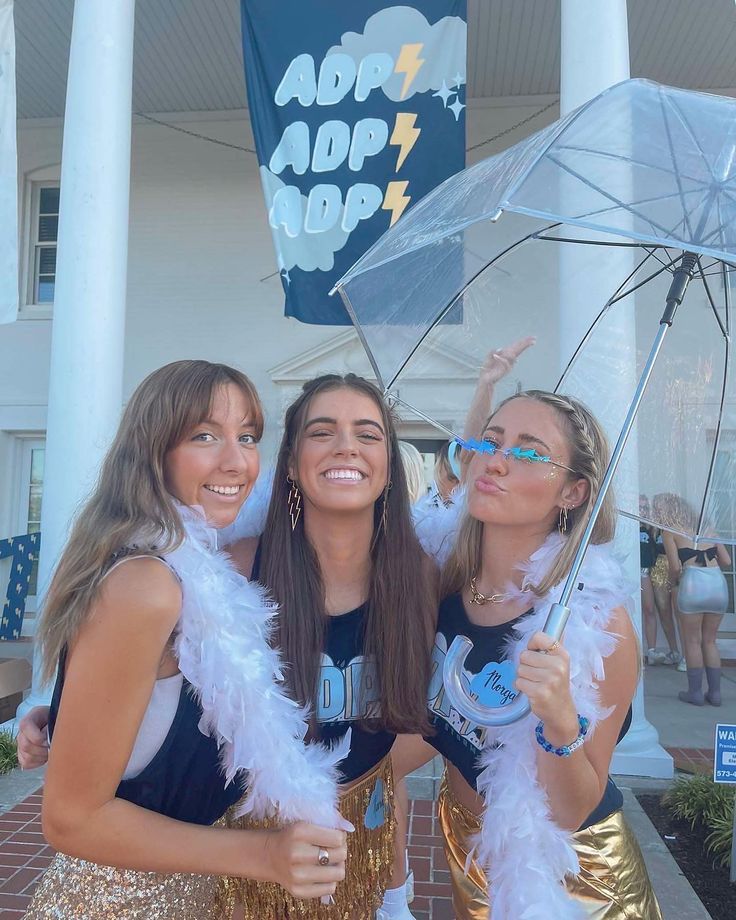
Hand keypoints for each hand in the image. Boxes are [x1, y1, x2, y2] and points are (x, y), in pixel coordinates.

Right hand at [17, 706, 49, 769]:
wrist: (54, 724)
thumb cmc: (55, 719)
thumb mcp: (56, 715)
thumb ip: (54, 724)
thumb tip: (53, 739)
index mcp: (29, 719)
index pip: (25, 726)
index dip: (37, 736)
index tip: (48, 740)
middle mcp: (22, 733)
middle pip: (26, 745)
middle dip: (42, 750)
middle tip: (53, 748)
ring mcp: (20, 745)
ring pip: (27, 757)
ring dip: (42, 757)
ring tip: (51, 752)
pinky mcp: (22, 756)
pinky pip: (27, 764)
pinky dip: (38, 762)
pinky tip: (46, 756)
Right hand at [262, 821, 347, 899]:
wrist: (270, 856)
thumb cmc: (293, 837)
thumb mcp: (306, 822)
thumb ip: (329, 822)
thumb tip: (349, 826)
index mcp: (300, 831)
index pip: (338, 838)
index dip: (340, 836)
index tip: (334, 836)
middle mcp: (297, 853)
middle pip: (340, 854)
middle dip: (340, 850)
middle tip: (333, 848)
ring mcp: (297, 875)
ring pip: (338, 873)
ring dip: (337, 866)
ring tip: (330, 861)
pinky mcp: (299, 891)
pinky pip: (330, 888)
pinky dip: (330, 880)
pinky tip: (322, 873)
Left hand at [479, 336, 535, 384]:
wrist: (486, 379)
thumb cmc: (488, 368)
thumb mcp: (488, 357)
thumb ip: (492, 352)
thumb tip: (500, 349)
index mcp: (506, 354)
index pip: (517, 346)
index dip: (524, 342)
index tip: (533, 338)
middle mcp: (509, 359)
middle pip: (518, 350)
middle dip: (525, 344)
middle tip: (533, 340)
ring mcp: (508, 365)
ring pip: (513, 356)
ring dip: (514, 350)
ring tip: (519, 346)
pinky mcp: (505, 370)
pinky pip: (504, 363)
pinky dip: (500, 359)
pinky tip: (495, 356)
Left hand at [515, 632, 577, 746]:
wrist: (561, 712)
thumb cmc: (557, 685)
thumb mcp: (559, 663)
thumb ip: (552, 646)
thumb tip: (550, 626)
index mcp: (562, 655)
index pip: (539, 637)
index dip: (532, 645)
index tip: (536, 653)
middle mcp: (558, 666)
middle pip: (524, 655)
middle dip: (526, 665)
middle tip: (537, 675)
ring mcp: (549, 680)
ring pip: (520, 669)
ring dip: (524, 677)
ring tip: (536, 684)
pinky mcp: (539, 692)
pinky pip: (518, 682)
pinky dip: (522, 687)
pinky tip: (533, 692)